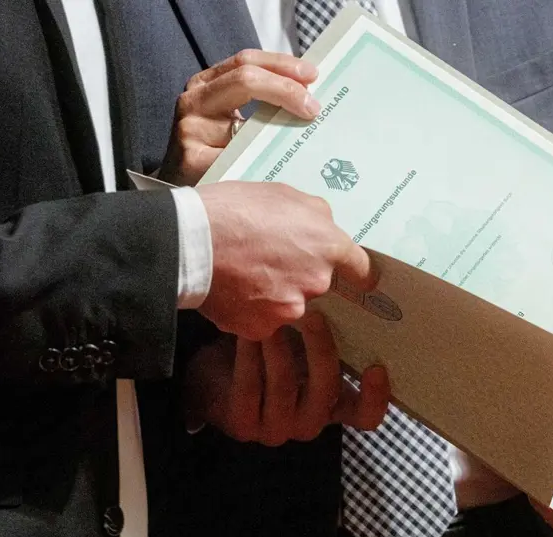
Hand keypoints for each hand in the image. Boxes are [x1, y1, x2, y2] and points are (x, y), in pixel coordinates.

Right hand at [159, 49, 320, 185]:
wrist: (185, 198)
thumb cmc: (214, 155)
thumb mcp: (231, 120)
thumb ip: (260, 104)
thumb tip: (309, 98)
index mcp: (206, 83)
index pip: (246, 61)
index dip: (281, 64)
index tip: (312, 75)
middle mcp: (194, 100)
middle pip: (245, 79)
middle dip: (286, 88)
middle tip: (314, 106)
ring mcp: (190, 129)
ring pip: (244, 118)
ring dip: (280, 123)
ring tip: (305, 128)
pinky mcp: (192, 159)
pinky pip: (240, 155)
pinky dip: (264, 156)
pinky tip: (283, 162)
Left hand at [186, 312, 390, 444]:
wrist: (216, 377)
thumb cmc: (272, 355)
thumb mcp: (305, 347)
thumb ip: (331, 333)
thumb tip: (354, 284)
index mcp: (333, 406)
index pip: (365, 416)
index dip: (377, 397)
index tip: (376, 367)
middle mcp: (310, 422)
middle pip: (327, 392)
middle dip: (321, 350)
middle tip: (313, 316)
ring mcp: (276, 428)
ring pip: (284, 385)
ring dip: (279, 345)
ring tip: (272, 315)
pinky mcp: (243, 424)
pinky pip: (250, 385)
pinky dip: (250, 354)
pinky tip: (247, 331)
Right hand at [196, 180, 374, 339]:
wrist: (190, 242)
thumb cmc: (235, 210)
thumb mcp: (284, 194)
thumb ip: (315, 214)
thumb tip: (325, 226)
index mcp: (328, 246)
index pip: (362, 269)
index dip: (359, 273)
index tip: (359, 279)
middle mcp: (316, 282)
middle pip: (317, 284)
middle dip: (299, 274)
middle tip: (269, 258)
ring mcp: (290, 309)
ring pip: (290, 303)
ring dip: (275, 293)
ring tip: (245, 273)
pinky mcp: (262, 328)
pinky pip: (263, 320)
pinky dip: (251, 310)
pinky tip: (233, 290)